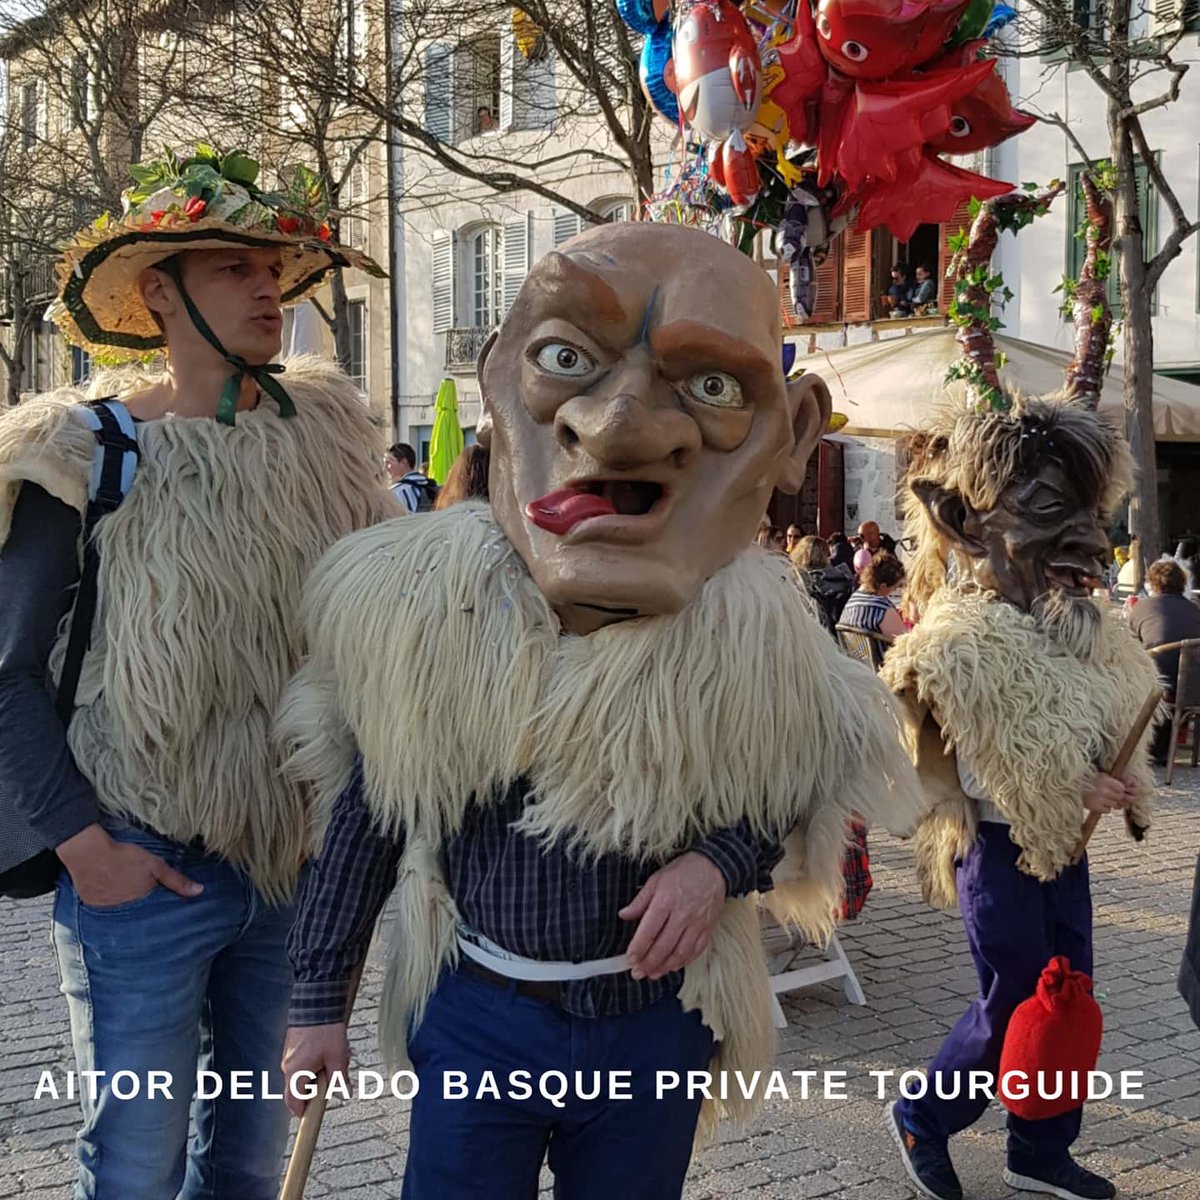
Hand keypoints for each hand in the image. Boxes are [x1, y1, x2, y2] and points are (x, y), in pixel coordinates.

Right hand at [56, 823, 201, 907]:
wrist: (89, 853)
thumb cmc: (123, 857)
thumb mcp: (155, 866)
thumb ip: (176, 880)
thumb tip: (199, 891)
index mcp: (142, 904)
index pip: (156, 917)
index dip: (162, 916)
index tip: (169, 918)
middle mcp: (125, 912)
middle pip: (139, 918)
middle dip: (146, 917)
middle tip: (148, 911)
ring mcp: (107, 912)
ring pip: (123, 916)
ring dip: (128, 913)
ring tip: (130, 905)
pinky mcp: (93, 908)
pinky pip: (106, 912)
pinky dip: (112, 908)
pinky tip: (114, 900)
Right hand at [282, 1023, 349, 1117]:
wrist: (316, 1002)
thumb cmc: (326, 1031)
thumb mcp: (337, 1057)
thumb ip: (338, 1079)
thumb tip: (343, 1095)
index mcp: (296, 1073)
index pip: (293, 1103)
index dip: (303, 1111)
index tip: (312, 1115)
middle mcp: (288, 1066)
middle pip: (298, 1089)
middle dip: (314, 1089)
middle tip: (331, 1082)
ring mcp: (288, 1055)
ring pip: (300, 1074)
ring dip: (315, 1073)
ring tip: (333, 1059)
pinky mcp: (292, 1045)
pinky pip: (301, 1062)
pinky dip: (312, 1062)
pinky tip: (327, 1050)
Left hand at [619, 851, 725, 980]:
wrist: (714, 866)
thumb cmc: (683, 871)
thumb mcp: (656, 880)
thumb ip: (640, 900)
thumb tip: (624, 915)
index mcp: (665, 901)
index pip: (649, 931)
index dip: (638, 948)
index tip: (630, 959)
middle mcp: (682, 915)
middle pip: (663, 946)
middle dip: (649, 963)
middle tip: (638, 973)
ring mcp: (697, 924)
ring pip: (680, 952)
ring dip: (665, 967)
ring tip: (652, 974)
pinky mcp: (708, 928)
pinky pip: (696, 950)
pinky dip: (683, 962)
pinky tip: (673, 966)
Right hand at [1082, 772, 1136, 814]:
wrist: (1070, 788)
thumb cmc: (1085, 781)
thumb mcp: (1099, 776)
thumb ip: (1112, 781)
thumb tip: (1125, 789)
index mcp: (1104, 780)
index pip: (1121, 788)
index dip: (1119, 790)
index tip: (1115, 789)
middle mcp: (1103, 790)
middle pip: (1119, 797)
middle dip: (1116, 797)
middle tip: (1108, 795)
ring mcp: (1099, 799)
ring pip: (1115, 805)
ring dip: (1110, 803)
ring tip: (1102, 799)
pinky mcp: (1095, 807)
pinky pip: (1107, 810)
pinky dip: (1104, 808)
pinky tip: (1098, 803)